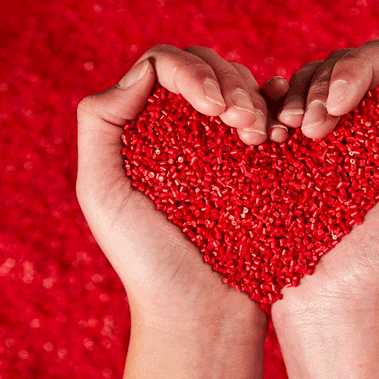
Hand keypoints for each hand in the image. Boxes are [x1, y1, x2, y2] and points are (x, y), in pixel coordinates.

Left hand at [76, 45, 286, 378]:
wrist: (203, 311)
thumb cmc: (148, 260)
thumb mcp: (102, 192)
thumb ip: (100, 122)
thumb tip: (142, 72)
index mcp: (141, 130)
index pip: (164, 67)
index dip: (191, 72)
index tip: (212, 108)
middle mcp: (181, 130)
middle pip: (205, 66)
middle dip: (227, 84)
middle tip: (240, 125)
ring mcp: (222, 145)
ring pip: (241, 85)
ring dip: (253, 99)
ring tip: (256, 137)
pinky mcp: (259, 163)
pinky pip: (272, 114)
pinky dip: (278, 111)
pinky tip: (279, 134)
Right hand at [270, 40, 378, 378]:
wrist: (338, 303)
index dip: (357, 69)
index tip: (339, 107)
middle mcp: (363, 127)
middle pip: (340, 65)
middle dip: (323, 85)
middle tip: (315, 131)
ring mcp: (320, 141)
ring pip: (304, 81)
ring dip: (295, 97)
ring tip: (290, 135)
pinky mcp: (284, 157)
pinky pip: (271, 109)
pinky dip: (267, 110)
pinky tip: (270, 137)